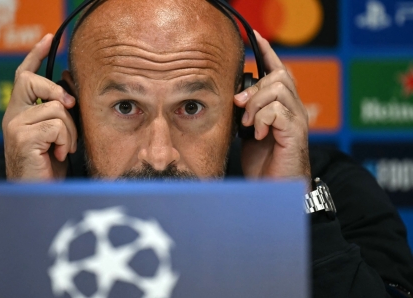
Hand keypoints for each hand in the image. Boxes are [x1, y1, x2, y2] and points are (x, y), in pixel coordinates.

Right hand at [2, 34, 76, 179]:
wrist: (40, 197)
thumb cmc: (50, 168)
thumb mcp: (57, 134)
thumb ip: (59, 112)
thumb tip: (70, 90)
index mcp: (20, 112)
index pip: (24, 76)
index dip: (35, 55)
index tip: (48, 38)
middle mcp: (12, 116)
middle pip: (34, 81)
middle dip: (58, 93)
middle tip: (70, 108)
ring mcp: (14, 126)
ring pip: (55, 108)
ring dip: (70, 131)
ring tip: (65, 149)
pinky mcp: (21, 137)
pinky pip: (56, 125)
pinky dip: (66, 141)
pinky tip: (59, 155)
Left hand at [234, 31, 310, 184]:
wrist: (274, 190)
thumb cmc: (263, 164)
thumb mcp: (249, 134)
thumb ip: (247, 114)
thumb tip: (236, 98)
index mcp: (283, 107)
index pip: (279, 72)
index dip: (269, 53)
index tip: (257, 38)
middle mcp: (294, 110)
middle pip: (279, 76)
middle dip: (254, 88)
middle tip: (240, 106)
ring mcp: (297, 120)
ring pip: (277, 90)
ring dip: (255, 105)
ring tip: (248, 125)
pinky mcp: (295, 132)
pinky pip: (277, 111)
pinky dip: (262, 120)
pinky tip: (258, 135)